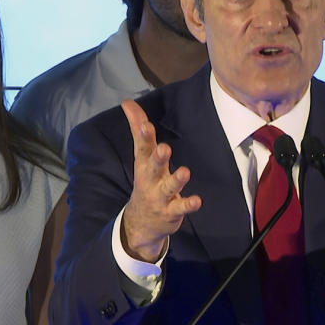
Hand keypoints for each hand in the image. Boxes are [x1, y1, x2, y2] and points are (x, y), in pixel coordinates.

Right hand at [120, 99, 201, 261]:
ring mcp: (160, 197)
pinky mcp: (171, 211)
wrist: (141, 222)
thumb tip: (127, 102)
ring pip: (169, 188)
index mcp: (144, 164)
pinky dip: (188, 204)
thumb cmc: (146, 180)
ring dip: (177, 180)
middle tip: (164, 148)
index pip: (143, 148)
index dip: (144, 136)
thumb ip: (137, 128)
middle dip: (158, 158)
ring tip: (185, 172)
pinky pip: (180, 208)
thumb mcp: (140, 156)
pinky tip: (197, 201)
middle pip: (154, 167)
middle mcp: (151, 179)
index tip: (146, 124)